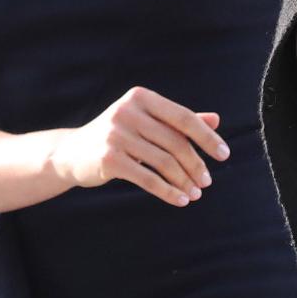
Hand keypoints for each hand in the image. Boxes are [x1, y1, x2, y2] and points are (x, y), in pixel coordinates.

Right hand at [55, 86, 228, 206]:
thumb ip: (178, 120)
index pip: (183, 117)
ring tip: (195, 193)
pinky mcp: (108, 158)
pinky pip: (147, 178)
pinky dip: (168, 191)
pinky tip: (180, 200)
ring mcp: (115, 134)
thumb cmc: (119, 135)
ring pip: (163, 162)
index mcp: (141, 97)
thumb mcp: (147, 122)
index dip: (207, 137)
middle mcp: (127, 111)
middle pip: (175, 142)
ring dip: (184, 181)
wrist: (72, 153)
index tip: (224, 154)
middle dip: (196, 164)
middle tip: (207, 182)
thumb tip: (216, 119)